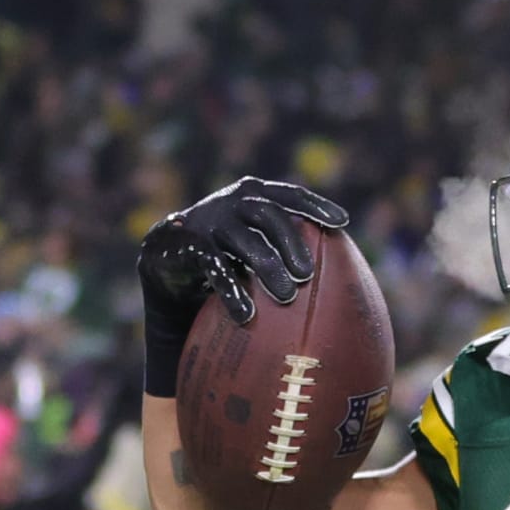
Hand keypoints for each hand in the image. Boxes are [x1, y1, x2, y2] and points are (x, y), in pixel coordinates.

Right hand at [137, 177, 348, 395]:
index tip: (342, 224)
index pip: (289, 195)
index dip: (315, 206)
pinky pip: (214, 267)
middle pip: (268, 214)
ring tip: (287, 295)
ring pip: (244, 240)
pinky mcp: (187, 244)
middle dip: (291, 241)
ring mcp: (208, 221)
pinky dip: (231, 290)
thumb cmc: (228, 256)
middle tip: (308, 273)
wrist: (168, 262)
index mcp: (254, 196)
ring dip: (267, 266)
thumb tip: (340, 284)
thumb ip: (286, 250)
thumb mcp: (255, 245)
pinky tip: (246, 314)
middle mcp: (232, 202)